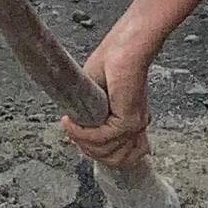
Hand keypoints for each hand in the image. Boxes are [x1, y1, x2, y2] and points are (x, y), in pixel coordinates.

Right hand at [63, 33, 152, 170]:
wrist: (124, 48)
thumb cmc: (111, 61)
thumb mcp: (97, 93)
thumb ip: (91, 115)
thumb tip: (76, 129)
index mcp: (132, 121)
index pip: (119, 155)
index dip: (95, 151)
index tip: (78, 139)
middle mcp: (137, 126)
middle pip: (113, 160)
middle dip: (87, 150)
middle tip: (71, 133)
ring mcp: (134, 126)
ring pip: (106, 153)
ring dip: (82, 142)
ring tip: (70, 126)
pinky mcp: (128, 121)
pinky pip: (101, 138)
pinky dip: (81, 133)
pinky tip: (71, 122)